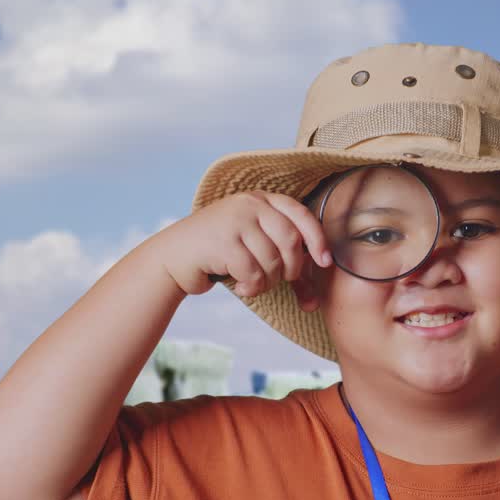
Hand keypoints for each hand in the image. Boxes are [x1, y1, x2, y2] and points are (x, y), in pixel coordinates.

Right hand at [157, 191, 332, 296]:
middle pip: (291, 241)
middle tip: (279, 280)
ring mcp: (235, 220)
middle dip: (291, 269)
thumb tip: (316, 300)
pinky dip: (252, 287)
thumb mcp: (255, 248)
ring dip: (268, 282)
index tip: (324, 262)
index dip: (317, 239)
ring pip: (272, 260)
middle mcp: (250, 203)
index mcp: (262, 199)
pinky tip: (243, 288)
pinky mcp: (223, 241)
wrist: (174, 257)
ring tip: (254, 283)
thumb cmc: (221, 255)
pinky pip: (254, 272)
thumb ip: (284, 261)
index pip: (301, 215)